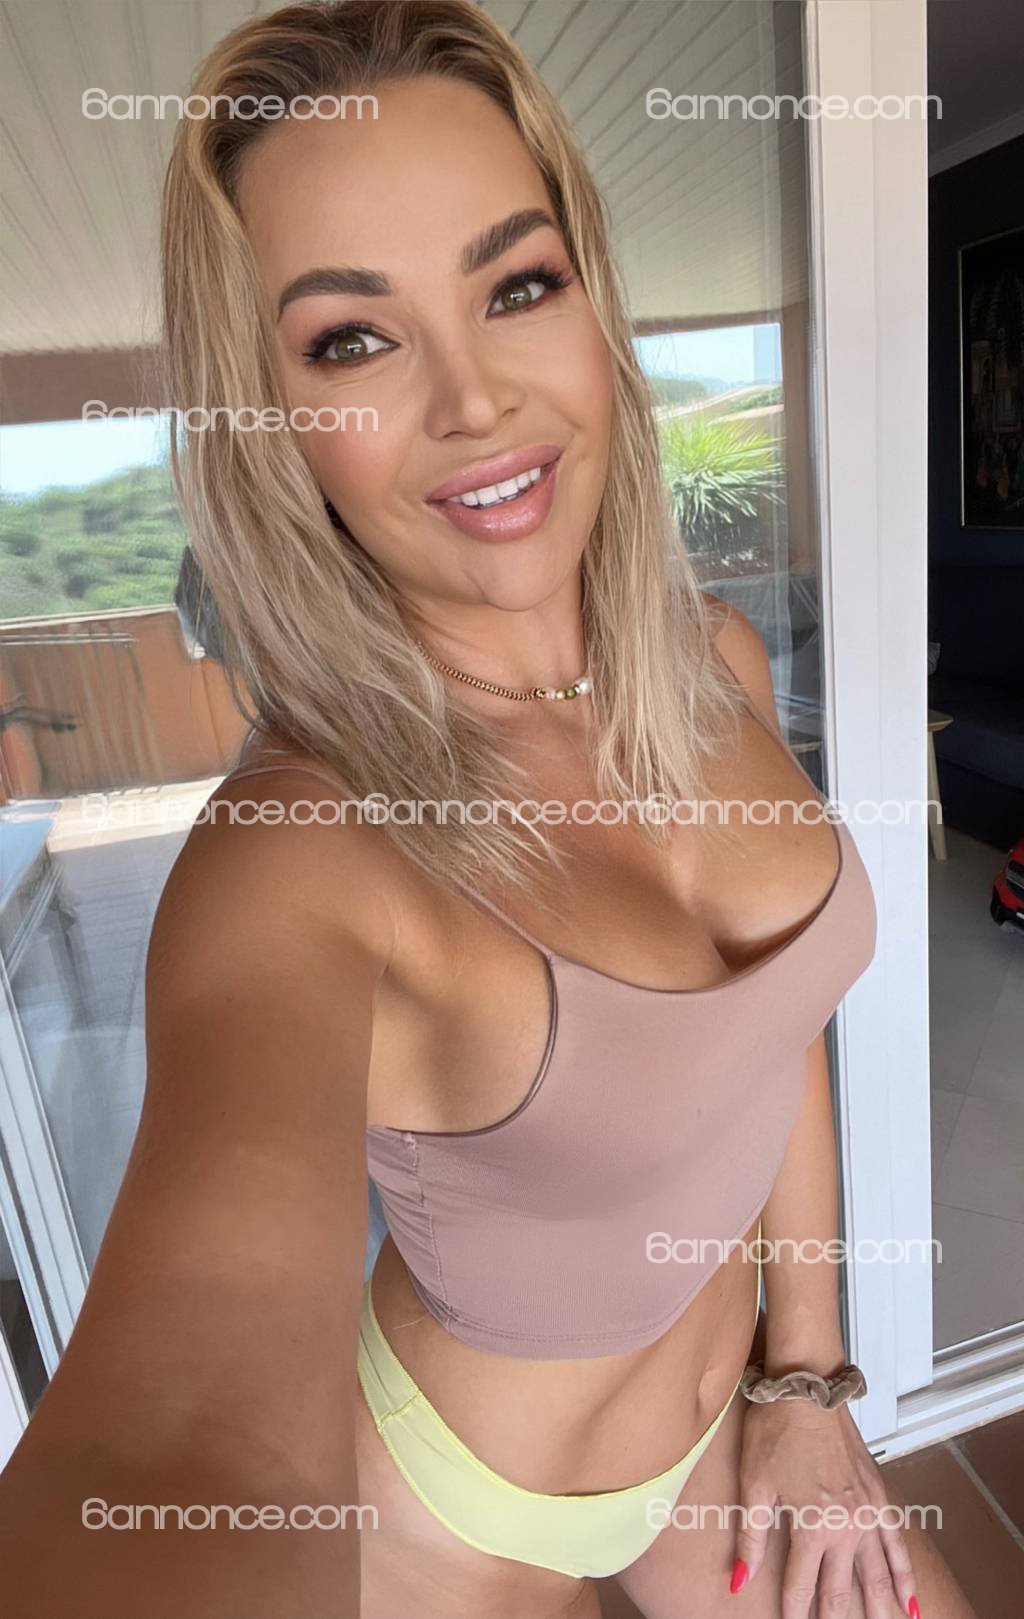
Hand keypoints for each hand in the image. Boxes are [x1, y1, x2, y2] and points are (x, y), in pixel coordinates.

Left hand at [730, 1399, 918, 1617]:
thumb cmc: (775, 1429)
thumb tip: (739, 1580)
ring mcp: (868, 1515)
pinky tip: (910, 1603)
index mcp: (811, 1525)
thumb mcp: (754, 1483)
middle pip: (841, 1590)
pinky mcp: (880, 1499)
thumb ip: (750, 1537)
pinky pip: (898, 1547)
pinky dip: (905, 1578)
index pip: (801, 1585)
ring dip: (878, 1609)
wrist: (808, 1388)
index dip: (793, 1610)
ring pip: (876, 1577)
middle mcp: (845, 1526)